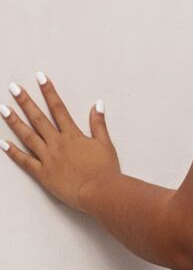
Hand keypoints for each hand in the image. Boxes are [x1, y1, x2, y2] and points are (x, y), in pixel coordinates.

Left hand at [1, 74, 120, 212]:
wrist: (100, 191)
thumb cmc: (105, 171)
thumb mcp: (106, 144)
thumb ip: (98, 124)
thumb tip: (97, 105)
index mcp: (72, 136)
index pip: (58, 108)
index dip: (49, 92)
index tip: (40, 78)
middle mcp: (57, 144)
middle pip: (38, 118)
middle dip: (25, 101)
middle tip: (14, 88)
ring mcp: (48, 158)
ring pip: (27, 136)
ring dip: (14, 121)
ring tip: (3, 109)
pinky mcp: (43, 174)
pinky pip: (25, 162)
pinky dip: (13, 153)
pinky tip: (3, 144)